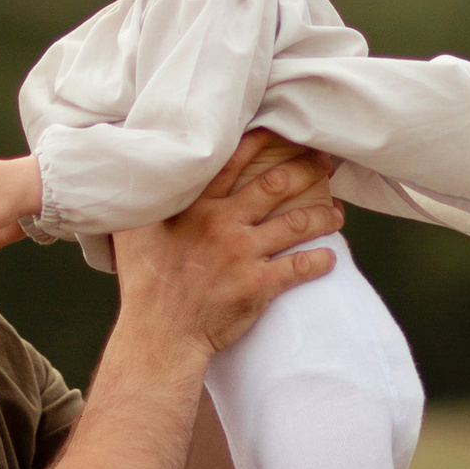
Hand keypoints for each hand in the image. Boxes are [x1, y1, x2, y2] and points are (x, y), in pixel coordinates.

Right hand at [115, 133, 340, 356]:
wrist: (160, 335)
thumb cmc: (145, 281)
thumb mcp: (132, 231)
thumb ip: (142, 200)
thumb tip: (139, 170)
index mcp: (196, 206)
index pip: (233, 161)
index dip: (262, 142)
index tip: (284, 133)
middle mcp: (223, 224)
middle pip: (275, 185)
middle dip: (305, 170)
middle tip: (325, 164)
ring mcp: (243, 255)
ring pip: (296, 224)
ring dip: (322, 215)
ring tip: (336, 212)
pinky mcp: (258, 286)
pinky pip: (299, 268)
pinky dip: (319, 261)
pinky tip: (331, 258)